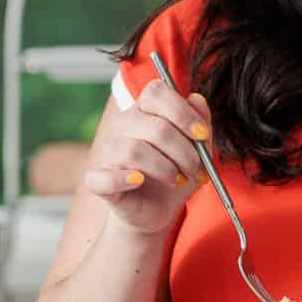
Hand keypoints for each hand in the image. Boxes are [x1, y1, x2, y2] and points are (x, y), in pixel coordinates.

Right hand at [82, 79, 212, 235]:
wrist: (159, 209)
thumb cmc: (177, 173)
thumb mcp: (198, 149)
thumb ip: (200, 122)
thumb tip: (197, 99)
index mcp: (146, 110)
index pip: (156, 92)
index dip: (183, 112)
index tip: (202, 134)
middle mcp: (123, 125)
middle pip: (155, 127)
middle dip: (184, 152)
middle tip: (195, 168)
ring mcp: (108, 152)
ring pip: (134, 151)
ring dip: (165, 169)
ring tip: (177, 179)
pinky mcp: (98, 180)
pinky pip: (104, 177)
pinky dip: (123, 179)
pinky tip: (139, 181)